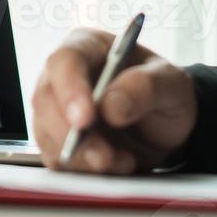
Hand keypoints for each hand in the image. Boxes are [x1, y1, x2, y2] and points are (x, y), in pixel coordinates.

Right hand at [31, 28, 196, 173]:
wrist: (166, 127)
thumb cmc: (165, 93)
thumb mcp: (170, 83)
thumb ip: (145, 87)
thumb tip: (111, 105)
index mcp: (88, 46)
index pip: (65, 61)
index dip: (70, 90)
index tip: (85, 120)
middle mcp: (64, 76)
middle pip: (45, 101)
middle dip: (71, 134)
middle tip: (104, 157)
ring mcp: (56, 109)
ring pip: (47, 134)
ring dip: (82, 157)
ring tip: (122, 161)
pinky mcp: (58, 140)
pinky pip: (56, 159)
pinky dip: (84, 170)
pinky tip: (115, 164)